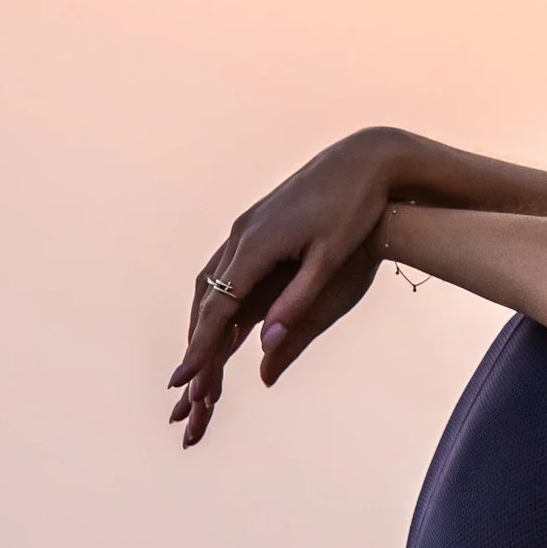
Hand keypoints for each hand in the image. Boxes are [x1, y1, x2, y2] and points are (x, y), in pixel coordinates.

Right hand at [167, 127, 413, 445]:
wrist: (364, 159)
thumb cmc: (354, 209)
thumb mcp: (331, 260)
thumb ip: (298, 303)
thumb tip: (266, 345)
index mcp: (255, 246)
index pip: (219, 308)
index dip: (200, 348)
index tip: (182, 383)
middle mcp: (241, 236)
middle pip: (206, 299)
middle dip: (195, 344)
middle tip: (184, 388)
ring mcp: (246, 229)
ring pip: (211, 283)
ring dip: (202, 323)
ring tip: (197, 360)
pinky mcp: (257, 225)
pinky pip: (226, 269)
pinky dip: (218, 299)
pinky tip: (222, 317)